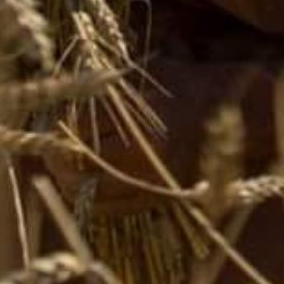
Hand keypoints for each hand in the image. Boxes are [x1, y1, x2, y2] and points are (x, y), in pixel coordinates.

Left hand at [40, 53, 268, 215]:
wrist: (236, 109)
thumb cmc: (187, 83)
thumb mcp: (146, 74)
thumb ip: (108, 85)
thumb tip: (65, 89)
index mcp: (139, 125)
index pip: (79, 134)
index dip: (59, 129)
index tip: (52, 121)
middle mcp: (144, 160)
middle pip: (80, 170)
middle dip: (57, 161)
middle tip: (48, 149)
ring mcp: (153, 183)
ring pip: (92, 195)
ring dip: (70, 183)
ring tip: (62, 168)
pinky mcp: (161, 198)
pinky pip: (113, 210)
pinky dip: (92, 200)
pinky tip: (85, 185)